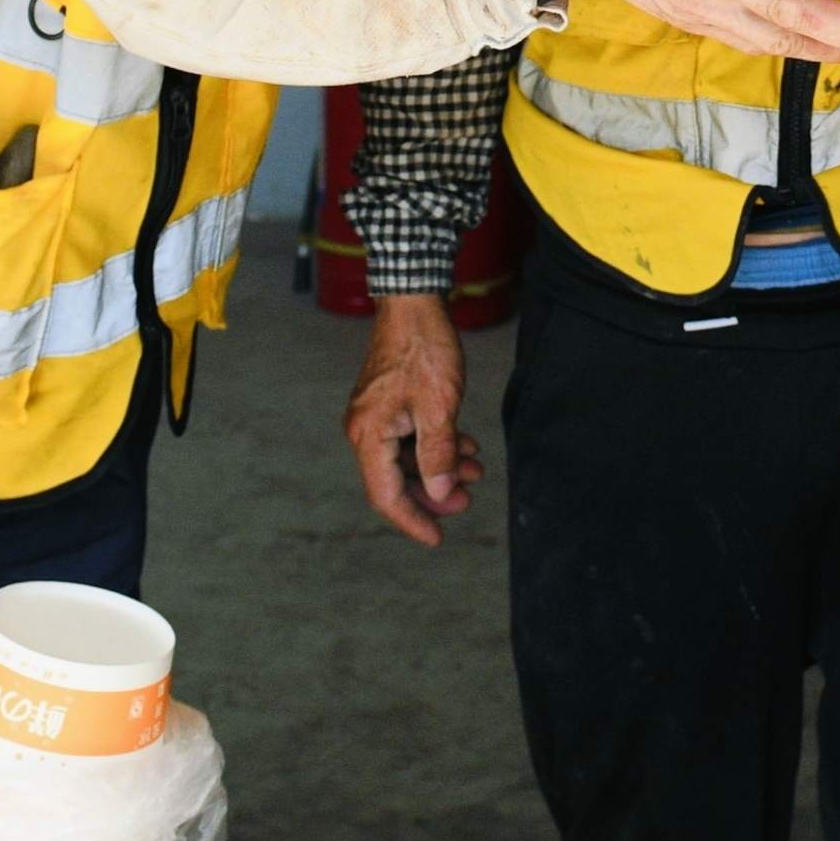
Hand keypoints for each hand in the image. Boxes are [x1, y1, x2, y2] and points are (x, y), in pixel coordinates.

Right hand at [344, 293, 476, 546]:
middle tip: (467, 499)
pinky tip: (465, 447)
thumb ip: (438, 453)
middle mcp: (365, 430)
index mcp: (369, 435)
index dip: (412, 519)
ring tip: (475, 471)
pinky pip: (409, 437)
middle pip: (395, 479)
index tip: (437, 537)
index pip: (386, 494)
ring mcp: (375, 416)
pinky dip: (436, 445)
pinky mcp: (388, 403)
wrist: (414, 303)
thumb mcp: (439, 406)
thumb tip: (438, 490)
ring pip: (406, 458)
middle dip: (432, 493)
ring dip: (439, 467)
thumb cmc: (423, 349)